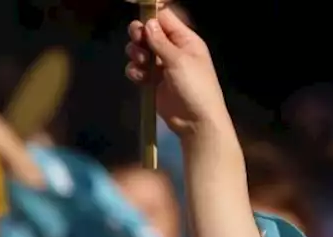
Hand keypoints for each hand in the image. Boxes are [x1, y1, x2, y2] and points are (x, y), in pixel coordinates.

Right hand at [125, 7, 228, 138]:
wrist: (197, 122)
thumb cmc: (195, 88)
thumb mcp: (179, 61)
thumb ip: (161, 41)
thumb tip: (148, 23)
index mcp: (186, 40)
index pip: (164, 18)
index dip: (150, 18)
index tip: (140, 24)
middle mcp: (174, 50)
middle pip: (148, 32)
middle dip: (139, 35)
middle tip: (138, 42)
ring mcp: (163, 66)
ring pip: (140, 49)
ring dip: (136, 54)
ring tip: (142, 63)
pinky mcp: (154, 81)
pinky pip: (138, 69)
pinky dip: (135, 71)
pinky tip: (140, 78)